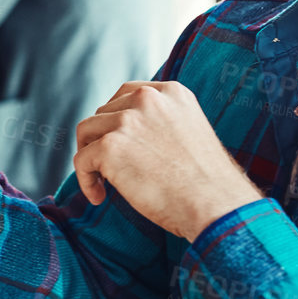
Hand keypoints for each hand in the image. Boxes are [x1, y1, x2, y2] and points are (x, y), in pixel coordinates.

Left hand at [73, 81, 263, 240]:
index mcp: (170, 92)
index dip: (117, 120)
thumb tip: (130, 133)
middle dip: (103, 140)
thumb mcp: (191, 132)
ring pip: (86, 133)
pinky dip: (85, 181)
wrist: (216, 206)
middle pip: (103, 113)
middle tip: (112, 169)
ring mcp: (127, 121)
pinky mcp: (111, 146)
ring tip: (105, 183)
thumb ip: (162, 122)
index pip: (127, 94)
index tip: (119, 143)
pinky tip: (99, 197)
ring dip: (91, 158)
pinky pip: (81, 160)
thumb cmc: (207, 182)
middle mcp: (147, 99)